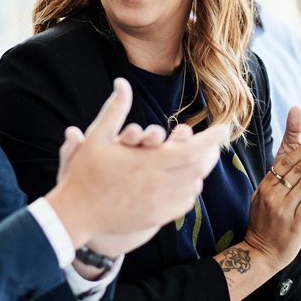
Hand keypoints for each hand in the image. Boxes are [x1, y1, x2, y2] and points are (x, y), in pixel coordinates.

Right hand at [46, 79, 220, 246]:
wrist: (76, 214)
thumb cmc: (85, 173)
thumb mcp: (97, 137)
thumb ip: (115, 109)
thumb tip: (121, 82)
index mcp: (149, 162)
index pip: (192, 150)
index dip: (212, 138)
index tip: (224, 128)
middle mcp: (159, 184)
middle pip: (199, 168)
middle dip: (211, 153)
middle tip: (214, 143)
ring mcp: (159, 204)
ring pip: (193, 186)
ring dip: (199, 172)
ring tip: (199, 160)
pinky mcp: (156, 218)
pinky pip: (184, 204)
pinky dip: (189, 190)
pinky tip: (184, 182)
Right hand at [244, 124, 300, 269]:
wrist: (261, 252)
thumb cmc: (262, 225)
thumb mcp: (260, 199)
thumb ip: (271, 183)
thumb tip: (282, 167)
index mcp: (265, 188)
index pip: (284, 163)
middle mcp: (273, 195)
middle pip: (296, 169)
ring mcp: (283, 208)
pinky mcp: (296, 221)